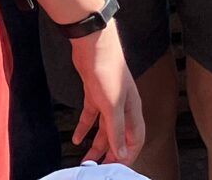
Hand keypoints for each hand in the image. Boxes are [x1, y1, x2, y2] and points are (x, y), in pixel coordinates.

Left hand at [67, 21, 143, 162]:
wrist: (93, 44)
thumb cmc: (108, 69)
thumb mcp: (112, 105)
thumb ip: (117, 130)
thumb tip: (121, 152)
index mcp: (132, 109)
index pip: (135, 139)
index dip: (127, 156)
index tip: (115, 169)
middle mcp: (123, 106)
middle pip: (118, 136)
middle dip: (109, 153)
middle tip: (98, 168)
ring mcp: (108, 100)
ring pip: (104, 129)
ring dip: (95, 145)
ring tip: (85, 160)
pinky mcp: (94, 93)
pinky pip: (90, 116)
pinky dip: (84, 128)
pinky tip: (76, 138)